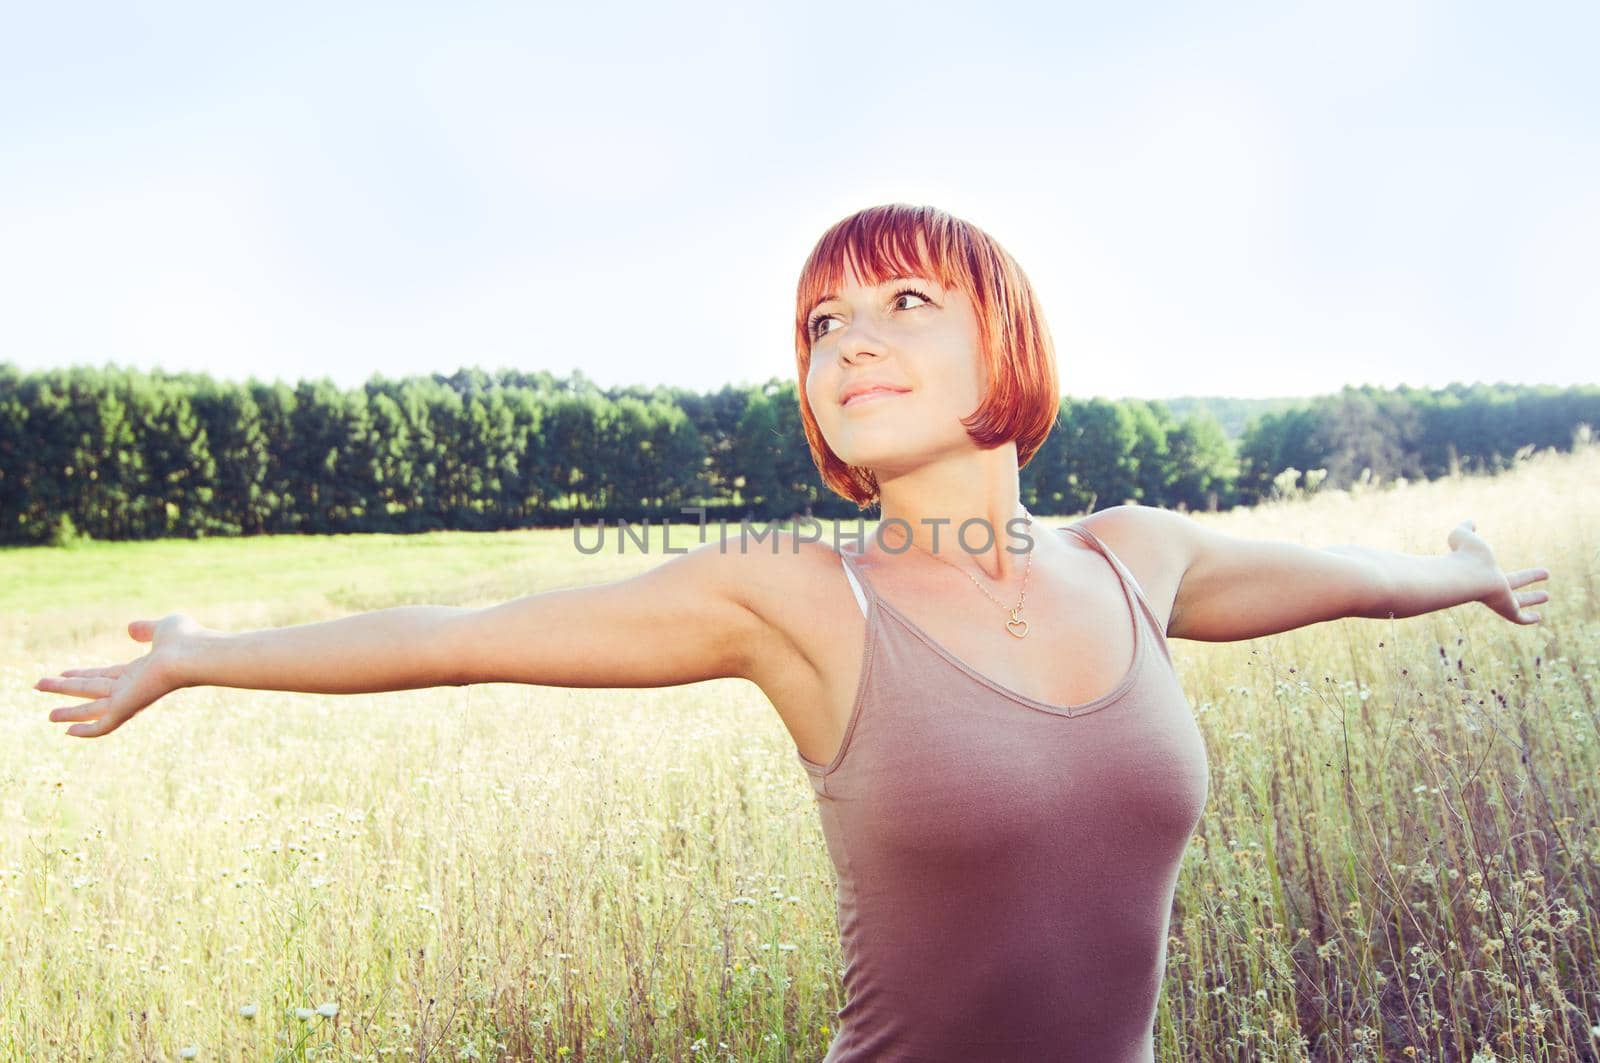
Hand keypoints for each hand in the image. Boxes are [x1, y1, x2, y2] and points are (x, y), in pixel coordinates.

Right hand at [34, 613, 208, 737]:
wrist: (194, 654)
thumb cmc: (186, 640)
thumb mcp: (162, 628)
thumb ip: (145, 629)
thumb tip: (130, 628)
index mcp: (140, 671)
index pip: (106, 674)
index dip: (84, 673)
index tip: (65, 672)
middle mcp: (132, 687)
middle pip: (92, 690)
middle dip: (66, 688)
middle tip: (40, 685)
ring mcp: (129, 699)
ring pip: (91, 708)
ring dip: (69, 711)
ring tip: (48, 716)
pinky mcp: (127, 708)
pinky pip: (103, 725)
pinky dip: (87, 731)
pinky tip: (69, 733)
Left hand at [1448, 519, 1549, 625]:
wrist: (1465, 575)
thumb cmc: (1464, 555)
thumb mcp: (1463, 535)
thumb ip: (1466, 528)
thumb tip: (1470, 522)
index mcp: (1484, 572)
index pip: (1498, 570)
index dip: (1502, 562)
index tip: (1512, 562)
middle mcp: (1492, 587)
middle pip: (1513, 584)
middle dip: (1529, 578)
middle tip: (1547, 573)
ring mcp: (1499, 599)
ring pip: (1517, 602)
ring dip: (1532, 599)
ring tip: (1546, 596)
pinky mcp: (1506, 610)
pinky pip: (1517, 618)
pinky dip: (1527, 620)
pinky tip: (1538, 619)